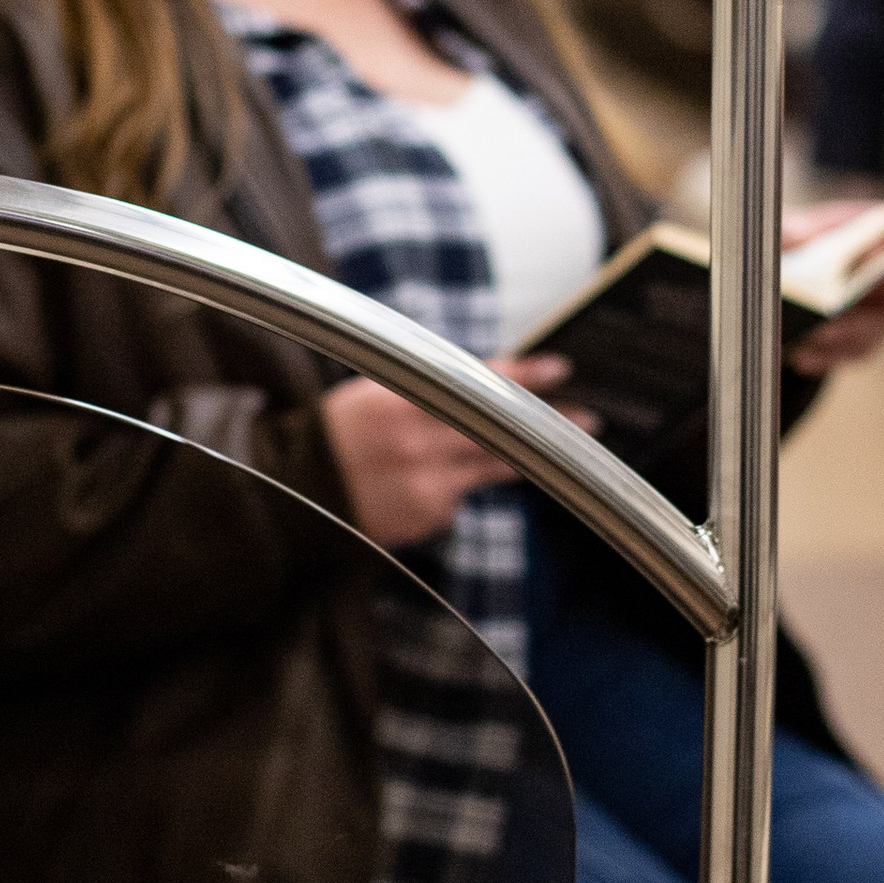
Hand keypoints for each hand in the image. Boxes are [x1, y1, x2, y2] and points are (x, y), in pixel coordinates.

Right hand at [320, 356, 591, 551]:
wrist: (295, 490)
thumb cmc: (340, 430)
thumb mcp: (377, 392)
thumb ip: (426, 387)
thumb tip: (485, 380)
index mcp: (401, 399)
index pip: (474, 383)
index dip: (520, 375)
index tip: (558, 368)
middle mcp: (416, 440)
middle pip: (496, 429)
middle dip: (547, 424)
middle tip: (589, 419)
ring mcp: (423, 482)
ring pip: (488, 467)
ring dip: (520, 457)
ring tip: (557, 450)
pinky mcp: (425, 514)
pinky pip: (458, 497)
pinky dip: (455, 486)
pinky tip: (426, 482)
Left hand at [783, 200, 883, 375]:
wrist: (762, 289)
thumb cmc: (776, 251)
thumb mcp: (771, 235)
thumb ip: (786, 232)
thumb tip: (796, 235)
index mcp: (864, 230)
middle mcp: (880, 267)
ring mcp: (875, 306)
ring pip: (881, 326)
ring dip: (848, 334)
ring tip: (808, 338)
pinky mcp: (861, 338)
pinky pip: (857, 352)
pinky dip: (829, 355)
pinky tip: (800, 356)